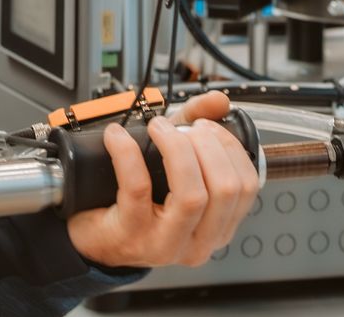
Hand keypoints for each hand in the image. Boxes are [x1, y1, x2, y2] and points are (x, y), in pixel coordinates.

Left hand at [64, 90, 259, 270]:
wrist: (96, 233)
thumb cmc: (139, 201)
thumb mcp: (172, 163)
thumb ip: (198, 127)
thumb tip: (219, 101)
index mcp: (218, 227)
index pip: (246, 186)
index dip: (229, 147)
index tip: (206, 126)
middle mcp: (198, 242)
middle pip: (224, 189)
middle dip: (205, 144)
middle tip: (181, 127)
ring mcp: (166, 243)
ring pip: (191, 195)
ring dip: (175, 148)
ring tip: (157, 128)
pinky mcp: (132, 234)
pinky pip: (138, 187)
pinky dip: (128, 153)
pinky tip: (117, 136)